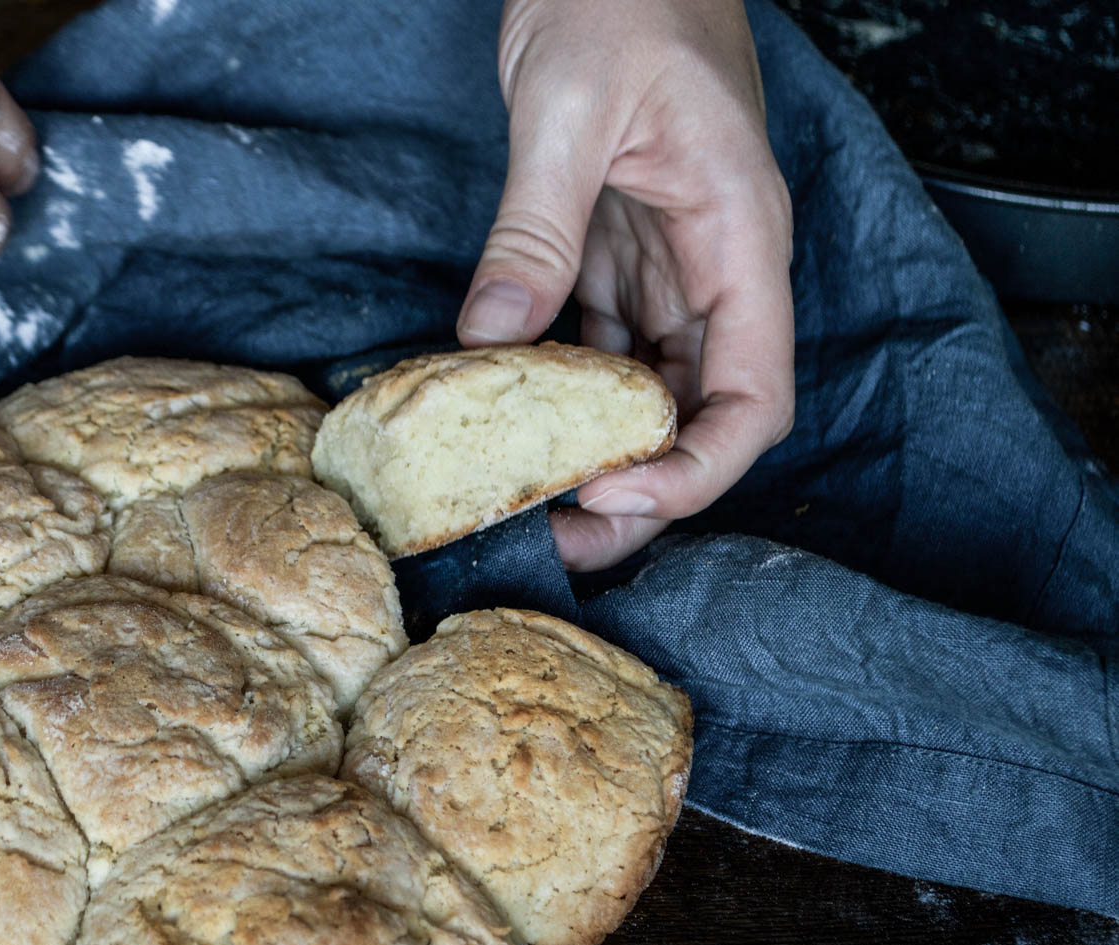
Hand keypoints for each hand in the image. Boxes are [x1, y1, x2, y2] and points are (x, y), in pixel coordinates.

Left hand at [458, 0, 793, 570]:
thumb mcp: (570, 107)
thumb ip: (537, 228)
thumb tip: (490, 339)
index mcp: (740, 242)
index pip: (753, 399)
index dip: (694, 470)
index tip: (609, 497)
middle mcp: (716, 271)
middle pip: (700, 417)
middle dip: (638, 493)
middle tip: (553, 540)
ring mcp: (668, 268)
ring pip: (647, 393)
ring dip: (594, 454)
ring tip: (524, 502)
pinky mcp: (619, 257)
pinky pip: (597, 348)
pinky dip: (557, 392)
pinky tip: (506, 420)